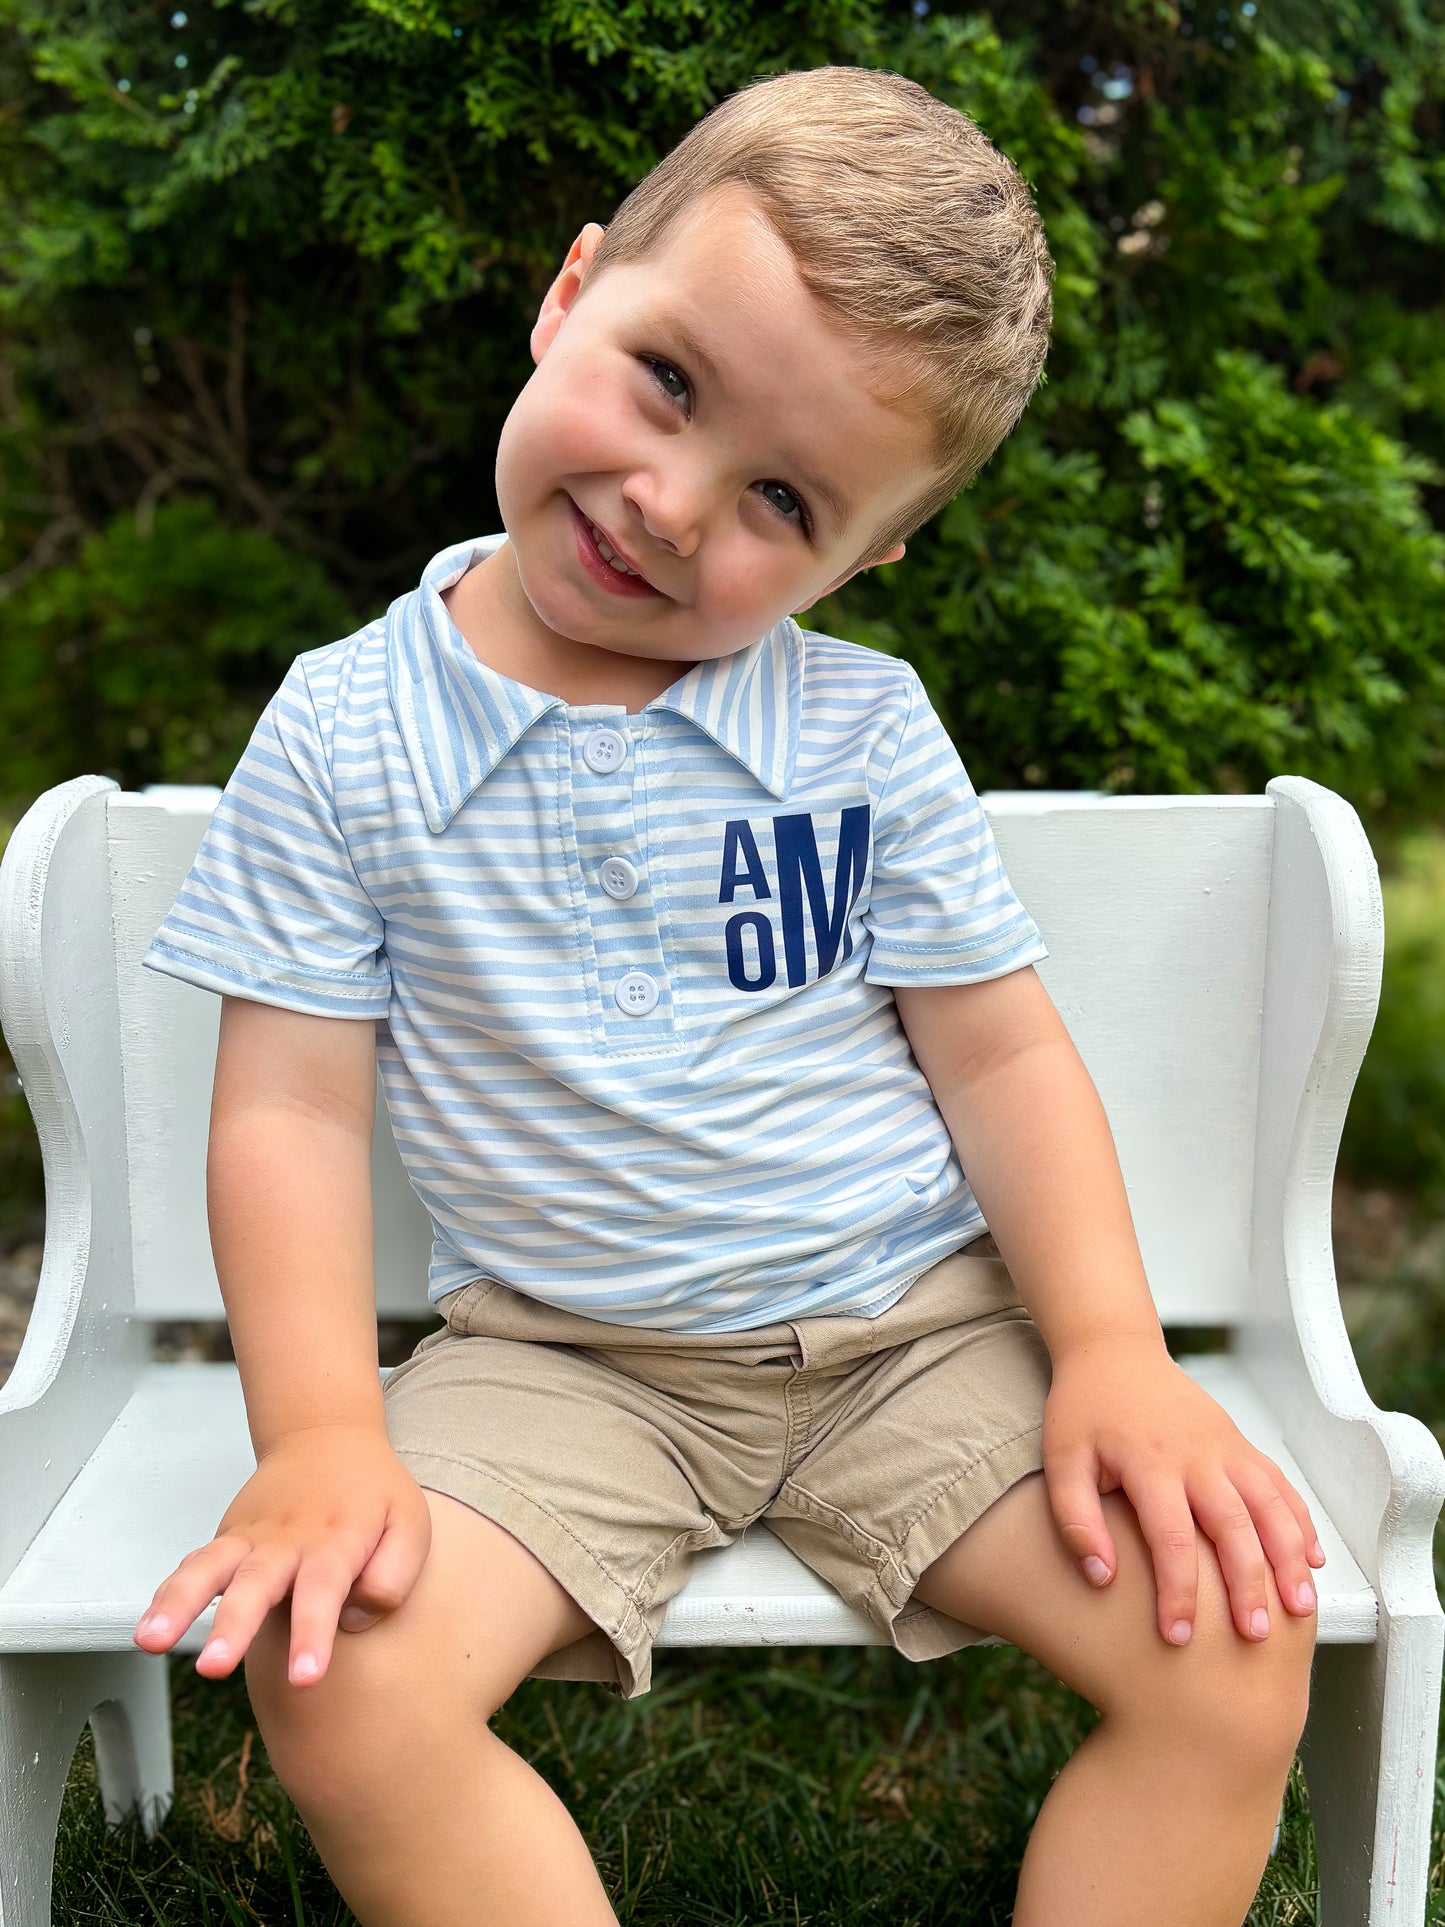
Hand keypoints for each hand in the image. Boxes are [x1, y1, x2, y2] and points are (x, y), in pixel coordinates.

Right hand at [131, 1423, 431, 1686]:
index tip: (304, 1678)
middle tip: (214, 1667)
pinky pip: (194, 1565)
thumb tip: (350, 1620)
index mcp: (337, 1540)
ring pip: (209, 1568)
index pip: (324, 1591)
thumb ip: (393, 1576)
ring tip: (150, 1640)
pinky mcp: (228, 1539)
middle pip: (256, 1584)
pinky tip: (147, 1628)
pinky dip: (168, 1593)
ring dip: (179, 1603)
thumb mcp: (410, 1524)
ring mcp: (251, 1538)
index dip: (312, 1634)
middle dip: (233, 1627)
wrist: (328, 1437)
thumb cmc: (374, 1493)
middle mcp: (288, 1540)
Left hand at [1042, 1334, 1326, 1645]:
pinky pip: (1279, 1485)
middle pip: (1234, 1527)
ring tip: (1300, 1607)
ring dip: (1289, 1557)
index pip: (1171, 1540)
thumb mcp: (1061, 1459)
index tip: (1178, 1637)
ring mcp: (1225, 1447)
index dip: (1178, 1593)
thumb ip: (1075, 1518)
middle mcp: (1197, 1455)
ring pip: (1270, 1506)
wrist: (1114, 1350)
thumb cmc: (1084, 1408)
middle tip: (1254, 1635)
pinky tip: (1313, 1559)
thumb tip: (1101, 1577)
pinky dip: (1300, 1522)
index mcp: (1150, 1463)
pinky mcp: (1240, 1442)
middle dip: (1248, 1584)